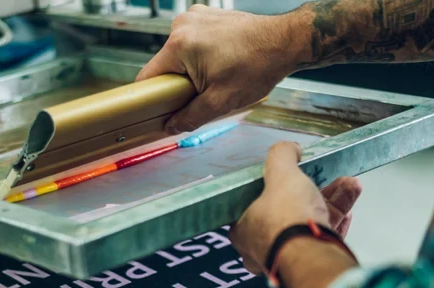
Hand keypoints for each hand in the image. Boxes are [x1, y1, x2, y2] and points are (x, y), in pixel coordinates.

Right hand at [136, 6, 304, 133]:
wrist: (285, 42)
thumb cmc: (258, 65)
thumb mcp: (221, 101)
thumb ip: (190, 117)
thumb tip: (171, 126)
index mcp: (180, 44)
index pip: (147, 77)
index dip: (151, 98)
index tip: (158, 110)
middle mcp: (182, 25)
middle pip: (164, 66)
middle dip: (178, 84)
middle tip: (202, 94)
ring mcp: (194, 17)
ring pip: (178, 55)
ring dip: (190, 71)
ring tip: (217, 76)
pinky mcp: (205, 15)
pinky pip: (191, 43)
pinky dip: (200, 57)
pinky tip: (220, 64)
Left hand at [229, 142, 360, 272]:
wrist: (312, 257)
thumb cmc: (287, 217)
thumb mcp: (281, 175)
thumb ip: (281, 156)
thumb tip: (289, 148)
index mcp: (243, 230)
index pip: (253, 203)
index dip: (273, 186)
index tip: (292, 175)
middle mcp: (261, 247)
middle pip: (288, 211)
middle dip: (315, 190)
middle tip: (331, 176)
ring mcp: (286, 258)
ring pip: (309, 224)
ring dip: (333, 202)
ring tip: (351, 184)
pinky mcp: (309, 264)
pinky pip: (321, 239)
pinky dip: (336, 222)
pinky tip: (350, 209)